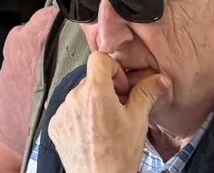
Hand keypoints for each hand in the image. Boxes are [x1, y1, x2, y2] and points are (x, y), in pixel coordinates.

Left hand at [47, 51, 169, 172]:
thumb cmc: (119, 156)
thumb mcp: (138, 121)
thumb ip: (146, 93)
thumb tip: (158, 79)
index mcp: (95, 92)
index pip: (99, 58)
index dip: (114, 69)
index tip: (121, 87)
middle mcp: (74, 98)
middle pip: (91, 79)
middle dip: (106, 90)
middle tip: (119, 110)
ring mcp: (62, 112)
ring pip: (80, 96)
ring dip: (92, 104)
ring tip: (105, 126)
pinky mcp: (55, 126)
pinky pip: (68, 112)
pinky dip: (79, 118)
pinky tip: (92, 134)